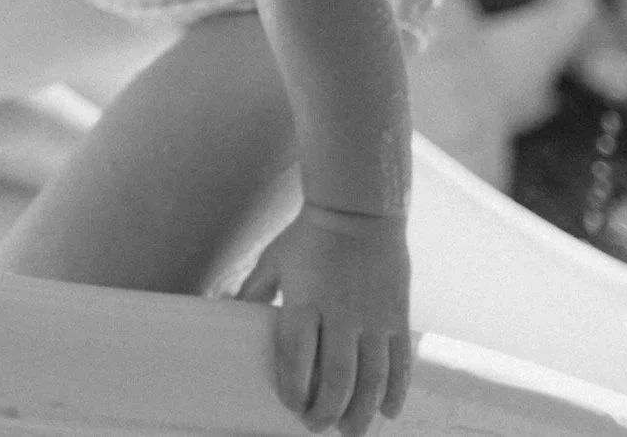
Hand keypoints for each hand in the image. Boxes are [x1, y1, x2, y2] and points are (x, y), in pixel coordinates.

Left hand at [236, 204, 413, 436]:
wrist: (358, 210)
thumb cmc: (309, 236)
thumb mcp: (275, 259)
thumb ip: (255, 290)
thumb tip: (226, 309)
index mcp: (304, 301)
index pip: (297, 357)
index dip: (295, 389)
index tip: (291, 405)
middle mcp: (340, 314)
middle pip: (337, 378)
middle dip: (327, 411)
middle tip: (318, 427)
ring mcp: (373, 318)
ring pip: (371, 379)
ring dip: (362, 411)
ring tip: (351, 431)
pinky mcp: (397, 317)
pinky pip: (400, 363)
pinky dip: (395, 392)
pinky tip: (388, 412)